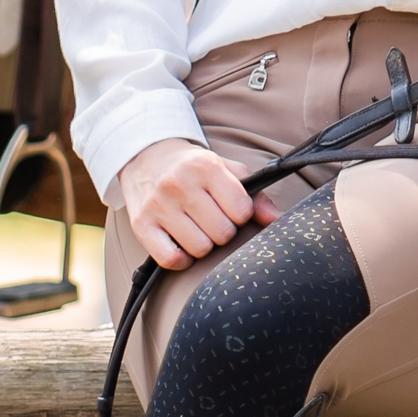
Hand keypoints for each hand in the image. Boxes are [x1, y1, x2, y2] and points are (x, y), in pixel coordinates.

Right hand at [119, 137, 265, 269]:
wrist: (146, 156)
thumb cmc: (192, 166)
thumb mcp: (225, 169)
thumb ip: (254, 193)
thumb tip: (276, 219)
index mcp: (205, 166)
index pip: (242, 210)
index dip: (241, 215)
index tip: (230, 209)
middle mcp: (180, 184)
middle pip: (222, 233)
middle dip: (223, 231)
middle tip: (212, 220)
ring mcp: (158, 205)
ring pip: (200, 248)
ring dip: (203, 244)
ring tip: (197, 229)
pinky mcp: (141, 225)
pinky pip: (170, 259)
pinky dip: (181, 259)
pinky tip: (182, 244)